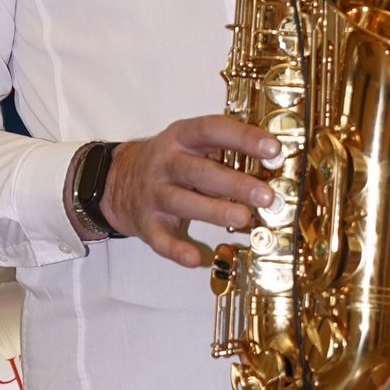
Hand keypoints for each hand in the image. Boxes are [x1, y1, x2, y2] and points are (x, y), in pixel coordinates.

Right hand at [102, 117, 280, 268]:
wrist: (117, 180)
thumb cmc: (170, 161)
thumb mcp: (191, 144)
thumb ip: (224, 149)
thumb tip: (273, 160)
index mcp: (181, 138)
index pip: (212, 130)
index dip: (243, 137)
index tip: (272, 148)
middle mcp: (165, 163)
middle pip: (199, 172)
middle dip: (234, 183)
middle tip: (265, 195)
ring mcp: (153, 194)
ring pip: (182, 202)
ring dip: (214, 211)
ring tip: (243, 218)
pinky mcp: (146, 223)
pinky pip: (160, 239)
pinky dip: (176, 250)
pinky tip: (195, 259)